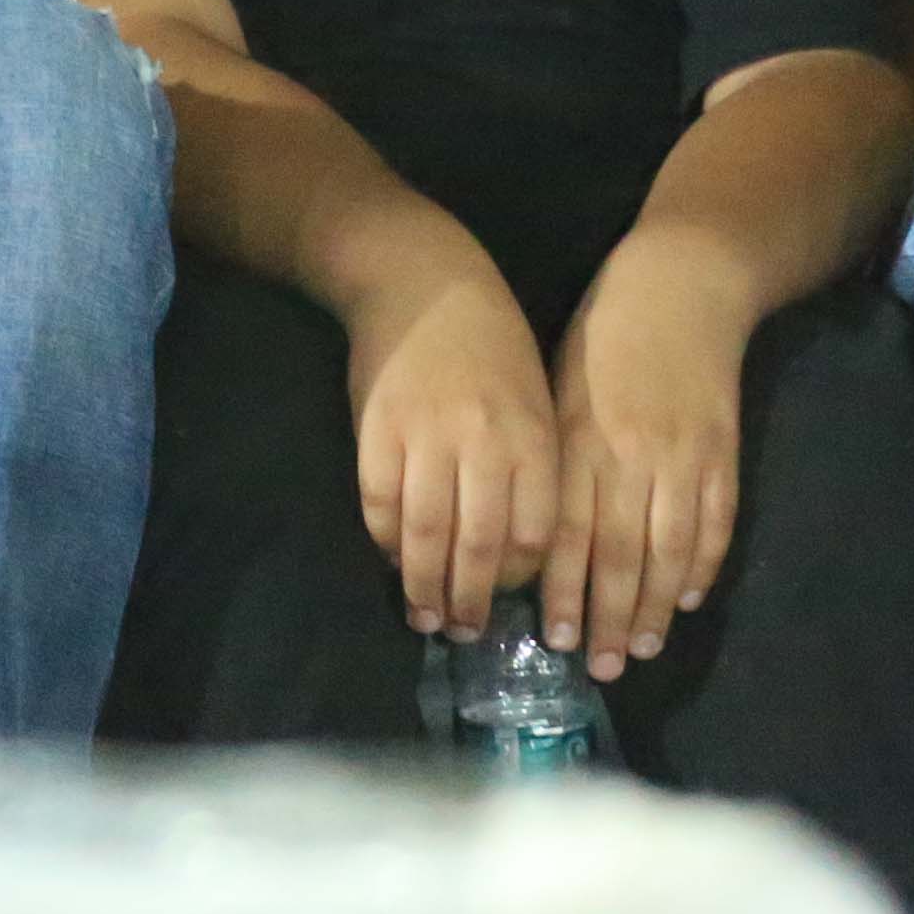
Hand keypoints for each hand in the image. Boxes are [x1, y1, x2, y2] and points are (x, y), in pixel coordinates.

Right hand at [343, 264, 561, 640]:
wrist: (424, 281)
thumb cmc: (493, 348)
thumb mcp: (537, 402)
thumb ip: (533, 471)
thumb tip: (520, 553)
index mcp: (535, 438)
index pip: (535, 534)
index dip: (520, 578)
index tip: (509, 601)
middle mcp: (485, 443)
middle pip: (480, 545)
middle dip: (472, 600)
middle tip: (463, 632)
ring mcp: (426, 436)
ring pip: (426, 533)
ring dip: (424, 584)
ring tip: (425, 615)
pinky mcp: (377, 429)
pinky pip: (379, 503)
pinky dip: (384, 541)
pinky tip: (391, 559)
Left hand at [542, 243, 753, 675]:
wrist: (681, 287)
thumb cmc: (600, 338)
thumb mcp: (555, 388)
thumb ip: (549, 457)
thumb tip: (528, 531)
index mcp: (579, 439)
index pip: (567, 530)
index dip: (561, 589)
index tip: (550, 637)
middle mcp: (630, 455)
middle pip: (619, 553)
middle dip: (606, 616)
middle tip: (597, 666)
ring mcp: (684, 458)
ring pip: (668, 550)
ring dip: (653, 607)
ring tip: (639, 650)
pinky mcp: (723, 454)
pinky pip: (714, 523)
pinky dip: (701, 567)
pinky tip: (684, 601)